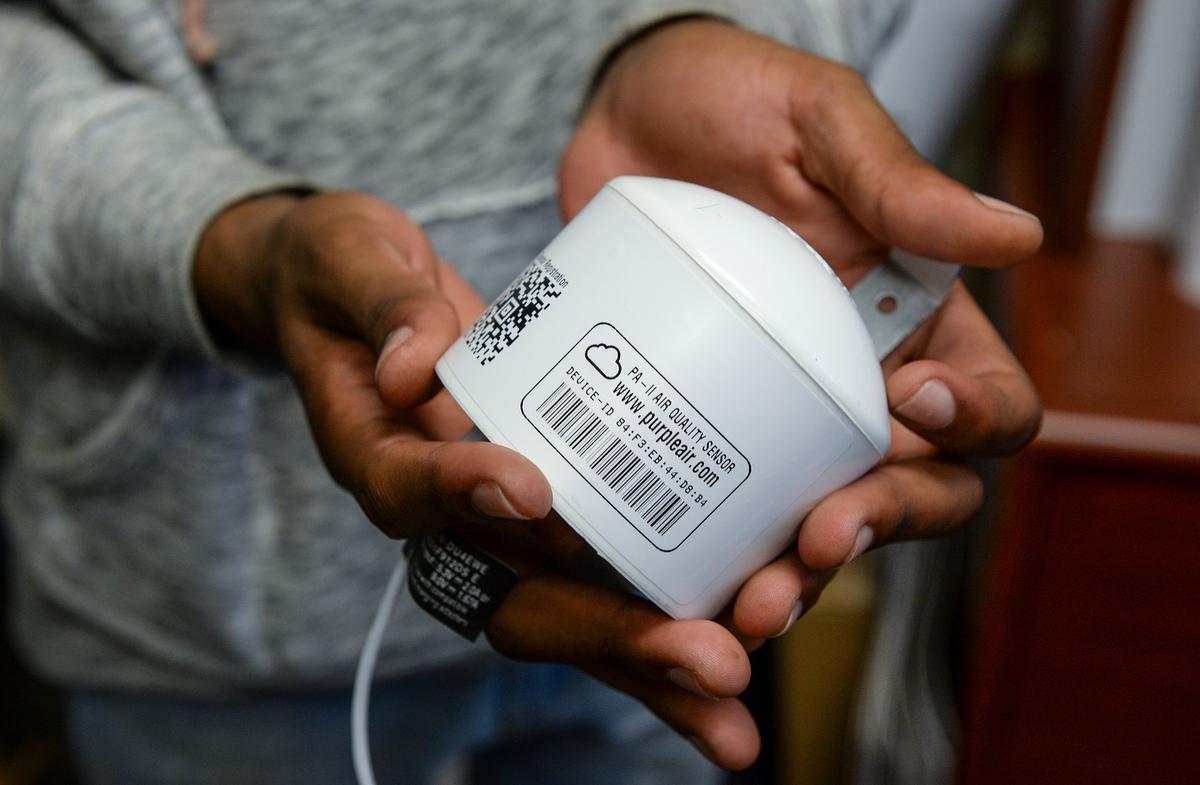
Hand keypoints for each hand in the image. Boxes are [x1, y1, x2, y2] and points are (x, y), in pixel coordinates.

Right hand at [193, 191, 756, 768]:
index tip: (531, 489)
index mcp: (371, 451)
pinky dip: (662, 620)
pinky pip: (601, 578)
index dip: (463, 495)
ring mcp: (495, 526)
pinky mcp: (544, 518)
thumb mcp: (345, 258)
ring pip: (569, 614)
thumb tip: (412, 364)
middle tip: (705, 659)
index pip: (408, 491)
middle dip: (609, 635)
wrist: (350, 296)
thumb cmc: (343, 274)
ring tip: (736, 710)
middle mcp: (437, 514)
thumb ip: (382, 300)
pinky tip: (740, 639)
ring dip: (653, 665)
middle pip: (511, 599)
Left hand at [561, 21, 1041, 634]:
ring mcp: (773, 414)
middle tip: (820, 537)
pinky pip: (717, 509)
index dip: (971, 426)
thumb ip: (897, 183)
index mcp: (916, 319)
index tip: (911, 404)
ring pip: (813, 524)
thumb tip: (1018, 232)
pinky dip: (710, 556)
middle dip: (876, 526)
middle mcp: (855, 383)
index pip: (985, 403)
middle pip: (910, 491)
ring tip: (752, 600)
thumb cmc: (733, 102)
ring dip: (794, 575)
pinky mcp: (696, 426)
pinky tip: (678, 580)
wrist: (621, 118)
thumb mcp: (817, 122)